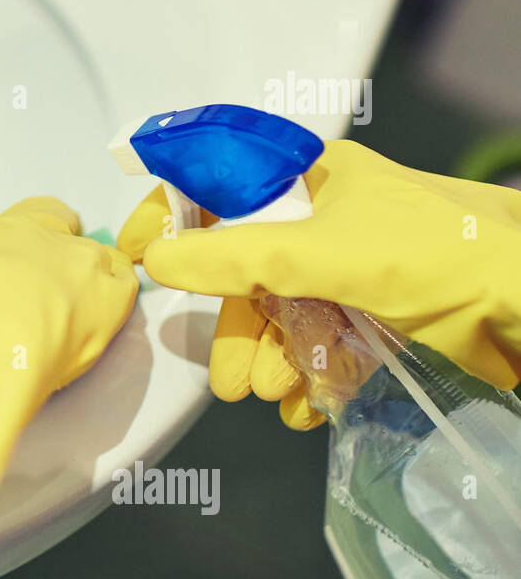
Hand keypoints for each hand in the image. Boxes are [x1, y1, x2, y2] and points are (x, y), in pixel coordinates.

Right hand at [118, 139, 520, 429]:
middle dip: (237, 327)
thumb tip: (158, 261)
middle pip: (246, 266)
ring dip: (270, 357)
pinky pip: (316, 337)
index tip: (136, 254)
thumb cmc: (442, 256)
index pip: (218, 179)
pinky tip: (307, 403)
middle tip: (230, 380)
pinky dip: (306, 372)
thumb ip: (236, 258)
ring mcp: (351, 264)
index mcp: (314, 175)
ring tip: (272, 396)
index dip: (171, 212)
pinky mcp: (375, 308)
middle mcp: (326, 214)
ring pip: (280, 309)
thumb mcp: (326, 253)